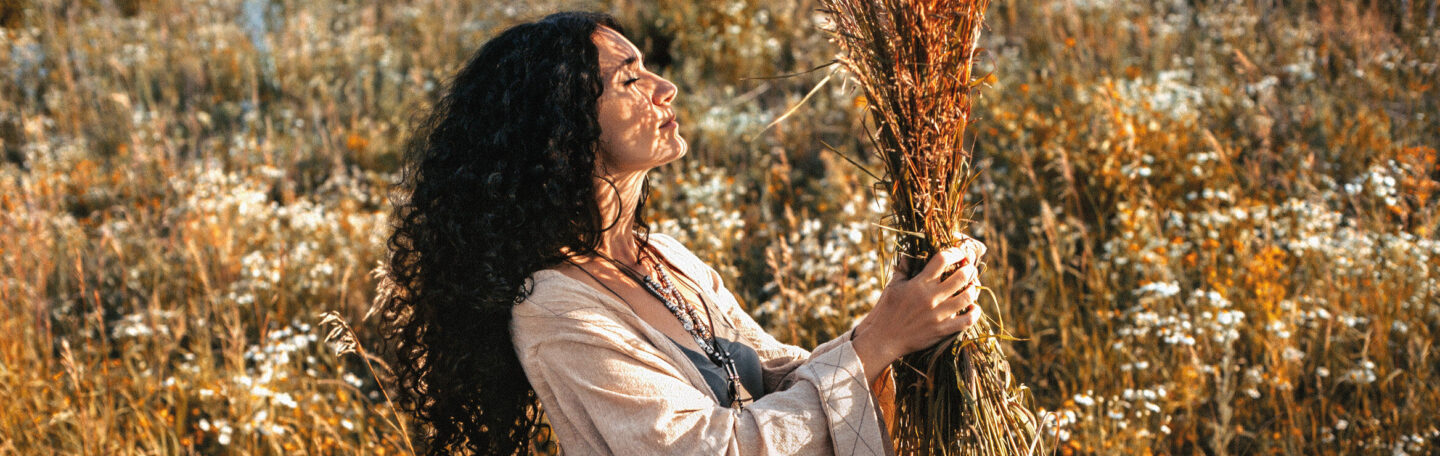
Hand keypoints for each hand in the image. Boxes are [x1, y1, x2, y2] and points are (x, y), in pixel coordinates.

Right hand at [851, 239, 985, 382]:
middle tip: (969, 269)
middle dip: (969, 269)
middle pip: (961, 277)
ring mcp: (938, 314)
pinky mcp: (942, 330)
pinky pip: (966, 321)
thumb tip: (909, 252)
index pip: (942, 259)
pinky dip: (974, 313)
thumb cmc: (886, 310)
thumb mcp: (893, 286)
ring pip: (967, 297)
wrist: (883, 338)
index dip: (955, 252)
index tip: (960, 252)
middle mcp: (931, 297)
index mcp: (919, 283)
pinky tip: (973, 308)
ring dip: (973, 289)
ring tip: (972, 287)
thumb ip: (904, 268)